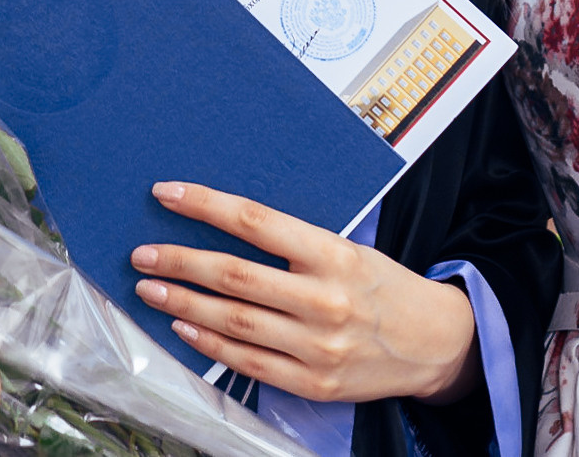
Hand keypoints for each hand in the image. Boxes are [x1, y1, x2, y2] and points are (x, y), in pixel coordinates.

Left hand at [130, 182, 477, 404]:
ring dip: (184, 303)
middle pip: (234, 274)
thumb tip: (225, 225)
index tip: (166, 194)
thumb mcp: (349, 249)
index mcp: (333, 255)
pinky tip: (185, 326)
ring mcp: (318, 346)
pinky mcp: (314, 383)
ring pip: (234, 321)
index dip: (205, 205)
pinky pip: (249, 362)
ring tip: (150, 288)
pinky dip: (211, 344)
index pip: (255, 221)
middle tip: (142, 254)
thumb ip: (294, 244)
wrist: (436, 344)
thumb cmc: (384, 287)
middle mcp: (324, 299)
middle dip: (179, 261)